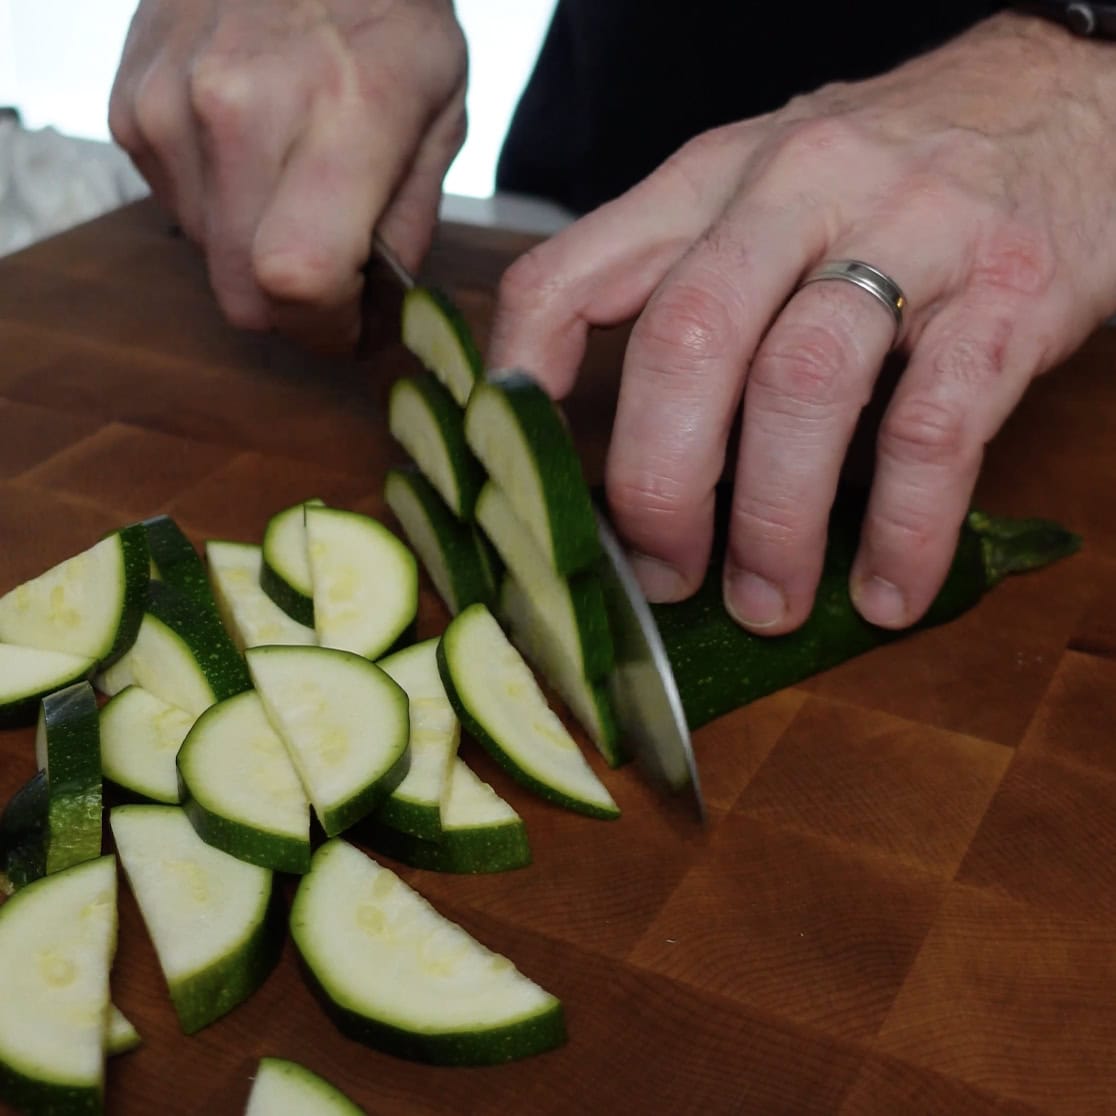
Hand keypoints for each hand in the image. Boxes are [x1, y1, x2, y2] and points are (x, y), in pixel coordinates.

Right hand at [110, 0, 465, 350]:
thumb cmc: (389, 15)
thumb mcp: (441, 114)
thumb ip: (410, 223)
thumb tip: (375, 311)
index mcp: (340, 115)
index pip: (297, 279)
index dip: (325, 330)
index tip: (351, 330)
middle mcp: (238, 108)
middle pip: (243, 293)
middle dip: (294, 310)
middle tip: (331, 283)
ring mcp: (170, 105)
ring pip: (208, 259)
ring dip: (254, 254)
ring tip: (295, 192)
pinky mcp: (131, 104)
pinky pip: (176, 207)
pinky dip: (218, 207)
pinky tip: (253, 157)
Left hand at [488, 13, 1115, 632]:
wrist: (1072, 97)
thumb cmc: (894, 172)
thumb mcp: (765, 194)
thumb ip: (688, 287)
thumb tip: (627, 448)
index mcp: (710, 179)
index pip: (570, 272)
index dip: (521, 384)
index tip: (520, 481)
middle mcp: (795, 190)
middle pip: (686, 343)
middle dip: (659, 484)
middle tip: (663, 577)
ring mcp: (909, 232)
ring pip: (802, 389)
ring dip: (774, 524)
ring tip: (766, 604)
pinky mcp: (1008, 292)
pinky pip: (934, 429)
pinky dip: (901, 528)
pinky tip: (887, 590)